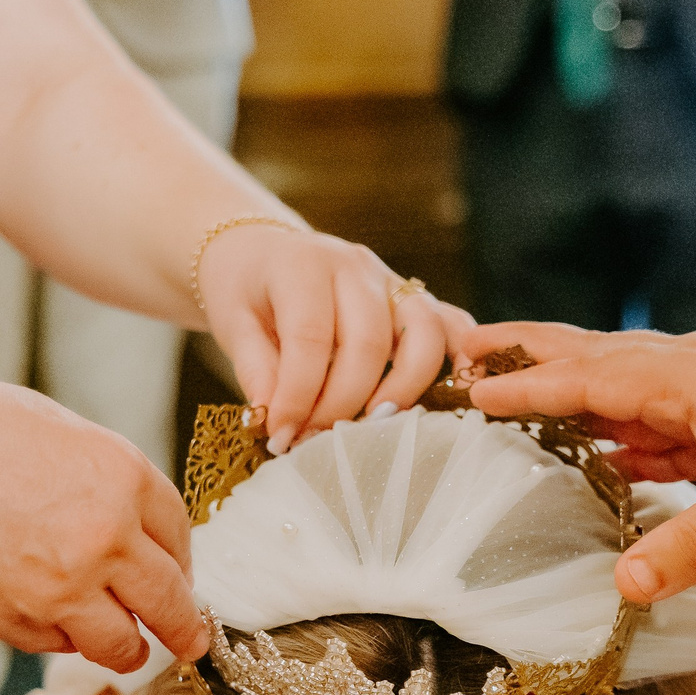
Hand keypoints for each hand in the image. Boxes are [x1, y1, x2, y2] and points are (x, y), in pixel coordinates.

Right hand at [0, 364, 204, 670]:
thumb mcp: (57, 432)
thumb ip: (102, 484)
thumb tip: (127, 529)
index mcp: (123, 478)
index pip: (179, 538)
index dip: (179, 564)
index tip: (176, 578)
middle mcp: (106, 537)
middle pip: (169, 603)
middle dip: (183, 630)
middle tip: (189, 642)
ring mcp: (62, 587)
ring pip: (120, 645)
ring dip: (124, 649)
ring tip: (123, 648)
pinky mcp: (13, 621)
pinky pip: (56, 645)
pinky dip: (59, 639)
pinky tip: (45, 620)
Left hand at [196, 225, 475, 447]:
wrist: (260, 252)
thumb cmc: (246, 292)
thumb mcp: (234, 325)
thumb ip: (257, 372)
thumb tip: (278, 424)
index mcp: (304, 265)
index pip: (311, 337)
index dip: (299, 395)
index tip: (281, 436)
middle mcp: (356, 267)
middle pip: (369, 342)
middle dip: (344, 404)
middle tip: (315, 441)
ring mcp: (394, 280)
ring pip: (424, 335)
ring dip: (402, 390)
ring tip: (370, 426)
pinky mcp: (417, 299)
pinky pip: (454, 325)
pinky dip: (461, 360)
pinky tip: (457, 396)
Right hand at [463, 323, 695, 603]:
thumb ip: (691, 546)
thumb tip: (624, 585)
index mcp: (688, 379)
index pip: (590, 379)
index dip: (530, 388)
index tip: (476, 392)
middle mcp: (690, 372)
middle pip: (594, 356)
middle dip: (530, 353)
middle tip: (470, 348)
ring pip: (620, 385)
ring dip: (567, 391)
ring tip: (517, 397)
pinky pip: (653, 420)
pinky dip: (615, 433)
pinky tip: (594, 456)